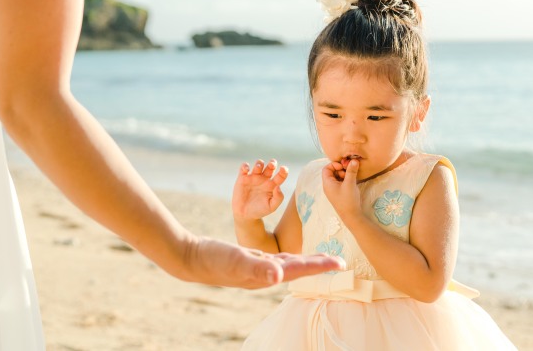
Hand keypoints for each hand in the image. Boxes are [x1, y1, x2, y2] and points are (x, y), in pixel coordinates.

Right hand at [189, 237, 344, 288]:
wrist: (191, 258)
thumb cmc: (213, 259)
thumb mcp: (236, 260)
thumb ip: (257, 267)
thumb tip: (279, 275)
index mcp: (268, 273)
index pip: (301, 269)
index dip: (321, 266)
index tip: (340, 263)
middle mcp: (266, 273)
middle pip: (299, 268)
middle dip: (319, 265)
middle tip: (340, 261)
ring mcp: (258, 268)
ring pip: (289, 264)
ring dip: (306, 262)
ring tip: (321, 258)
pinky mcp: (250, 260)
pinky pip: (275, 259)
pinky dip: (287, 256)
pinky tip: (288, 256)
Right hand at [232, 159, 287, 219]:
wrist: (245, 214)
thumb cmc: (260, 210)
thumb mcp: (271, 207)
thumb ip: (278, 198)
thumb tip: (278, 187)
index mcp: (272, 185)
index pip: (281, 176)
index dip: (283, 171)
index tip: (283, 169)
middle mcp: (264, 179)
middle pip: (270, 167)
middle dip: (272, 163)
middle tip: (272, 164)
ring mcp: (254, 177)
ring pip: (258, 165)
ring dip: (259, 163)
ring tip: (258, 167)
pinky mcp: (243, 178)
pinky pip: (244, 168)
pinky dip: (245, 166)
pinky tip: (246, 170)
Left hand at [321, 159, 361, 219]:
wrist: (352, 216)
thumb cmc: (348, 200)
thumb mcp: (350, 183)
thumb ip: (351, 171)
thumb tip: (354, 160)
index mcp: (327, 183)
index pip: (326, 168)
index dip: (334, 165)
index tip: (344, 166)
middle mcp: (328, 186)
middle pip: (331, 172)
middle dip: (340, 169)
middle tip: (348, 171)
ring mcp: (333, 190)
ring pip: (337, 177)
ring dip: (344, 174)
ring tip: (351, 177)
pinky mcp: (339, 193)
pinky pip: (340, 183)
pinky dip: (345, 180)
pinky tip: (352, 182)